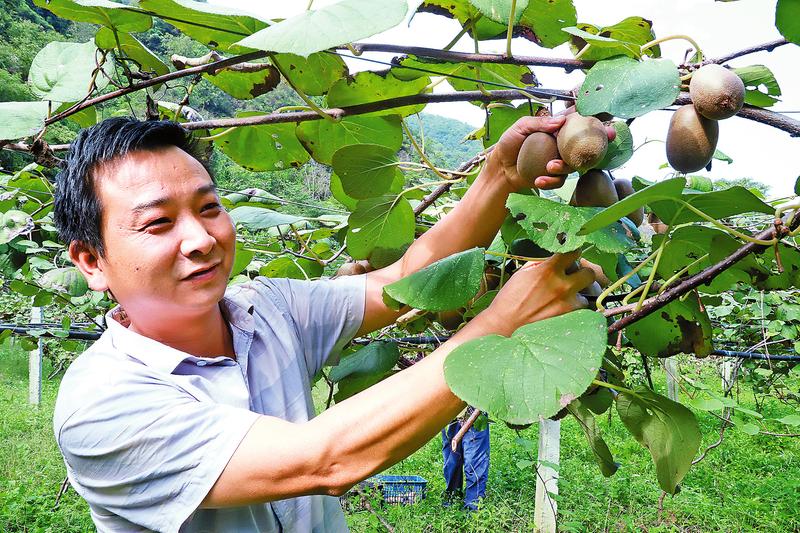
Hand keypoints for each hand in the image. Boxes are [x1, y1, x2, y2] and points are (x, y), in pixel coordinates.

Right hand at [479, 251, 594, 335]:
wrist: (505, 322)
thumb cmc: (511, 297)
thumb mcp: (523, 272)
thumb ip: (541, 262)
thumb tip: (554, 255)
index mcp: (548, 270)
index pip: (574, 252)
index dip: (574, 252)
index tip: (572, 255)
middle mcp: (562, 285)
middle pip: (589, 273)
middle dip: (583, 273)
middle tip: (575, 276)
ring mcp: (568, 303)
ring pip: (588, 294)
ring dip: (579, 293)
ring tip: (567, 296)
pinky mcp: (568, 317)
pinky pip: (582, 309)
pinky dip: (576, 307)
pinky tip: (565, 307)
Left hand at [488, 111, 615, 190]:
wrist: (500, 168)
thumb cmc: (509, 144)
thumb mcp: (520, 128)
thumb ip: (538, 123)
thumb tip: (560, 121)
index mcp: (556, 130)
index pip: (577, 124)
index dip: (594, 123)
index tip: (607, 126)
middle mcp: (561, 146)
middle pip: (584, 146)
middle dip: (597, 146)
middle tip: (600, 145)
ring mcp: (559, 161)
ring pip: (572, 165)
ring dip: (563, 166)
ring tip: (549, 167)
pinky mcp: (553, 177)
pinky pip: (559, 180)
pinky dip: (550, 180)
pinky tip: (539, 179)